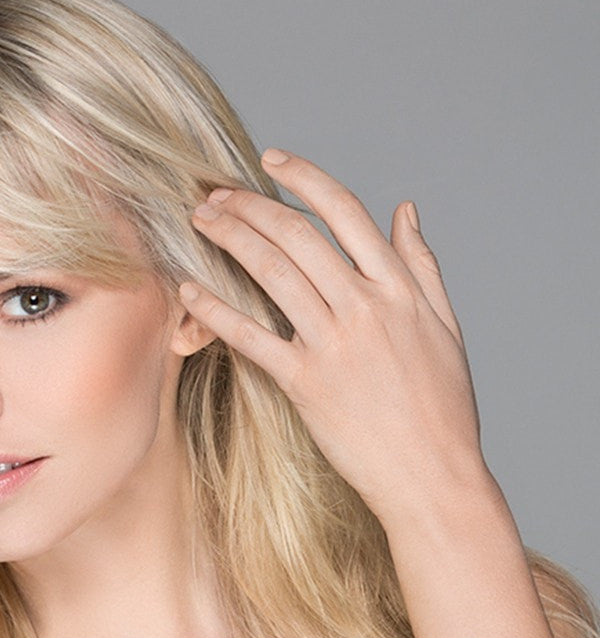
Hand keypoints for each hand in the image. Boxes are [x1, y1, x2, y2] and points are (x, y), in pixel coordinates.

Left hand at [180, 149, 492, 525]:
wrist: (432, 476)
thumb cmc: (442, 408)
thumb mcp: (446, 327)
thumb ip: (422, 265)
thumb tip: (405, 211)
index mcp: (399, 288)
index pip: (345, 211)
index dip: (303, 178)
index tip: (271, 161)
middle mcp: (365, 306)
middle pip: (297, 235)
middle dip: (250, 206)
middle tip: (213, 194)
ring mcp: (334, 344)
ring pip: (272, 273)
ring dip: (230, 240)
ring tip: (198, 222)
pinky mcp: (307, 384)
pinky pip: (252, 337)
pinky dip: (217, 310)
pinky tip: (190, 290)